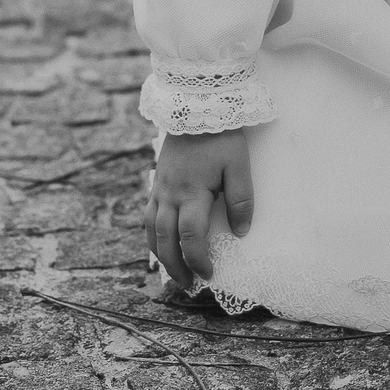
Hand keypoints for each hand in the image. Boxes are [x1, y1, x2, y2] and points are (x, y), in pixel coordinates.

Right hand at [147, 129, 253, 291]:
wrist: (194, 105)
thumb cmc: (221, 136)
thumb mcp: (239, 165)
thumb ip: (241, 199)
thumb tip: (240, 232)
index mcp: (192, 192)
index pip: (190, 236)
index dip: (198, 259)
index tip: (209, 274)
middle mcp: (170, 194)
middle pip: (165, 240)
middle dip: (175, 266)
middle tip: (189, 284)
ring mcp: (160, 188)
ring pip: (151, 230)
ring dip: (160, 255)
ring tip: (173, 272)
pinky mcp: (156, 181)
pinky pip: (147, 215)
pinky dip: (152, 235)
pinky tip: (161, 242)